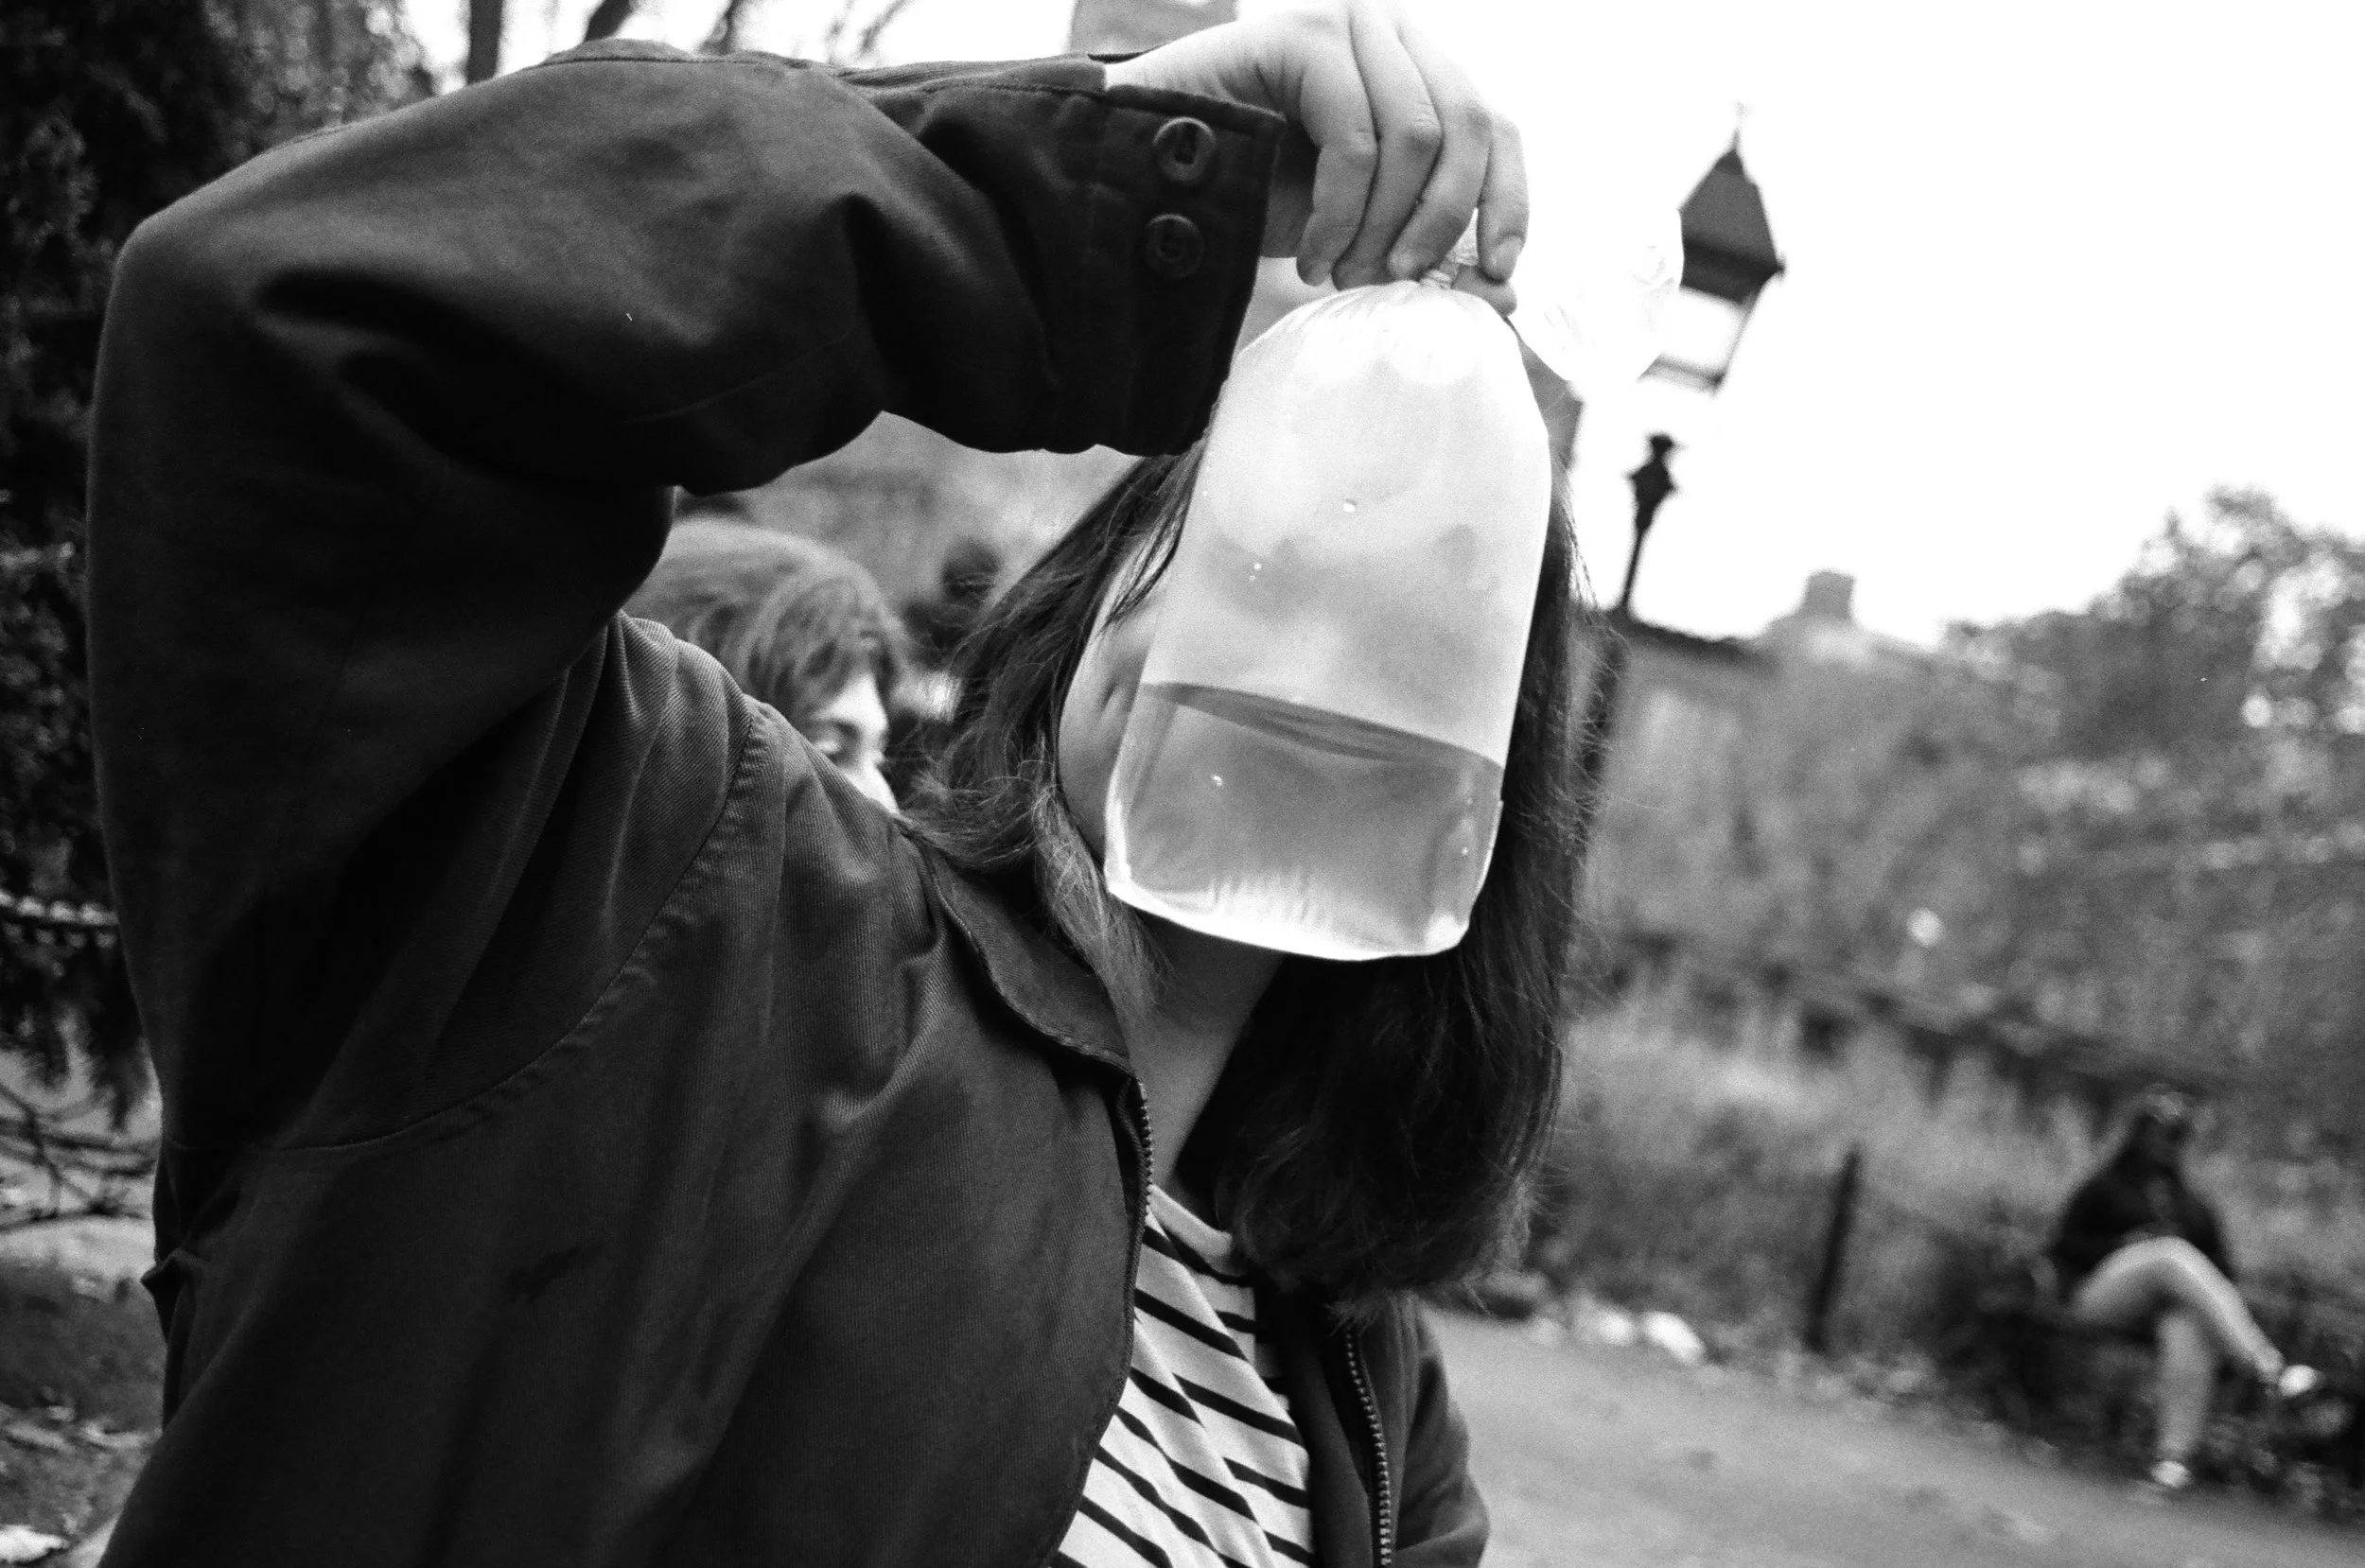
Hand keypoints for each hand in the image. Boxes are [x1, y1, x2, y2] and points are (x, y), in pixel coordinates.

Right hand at [1105, 1, 1526, 294]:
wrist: (1145, 179)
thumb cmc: (1253, 201)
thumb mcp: (1358, 230)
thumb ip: (1428, 250)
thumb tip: (1509, 292)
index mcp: (1418, 71)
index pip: (1497, 127)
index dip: (1508, 201)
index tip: (1499, 273)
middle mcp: (1393, 32)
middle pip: (1470, 126)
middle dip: (1440, 222)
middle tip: (1395, 281)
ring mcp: (1350, 23)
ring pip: (1417, 137)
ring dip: (1382, 226)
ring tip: (1337, 272)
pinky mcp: (1304, 36)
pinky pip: (1357, 139)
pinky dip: (1341, 213)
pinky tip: (1308, 253)